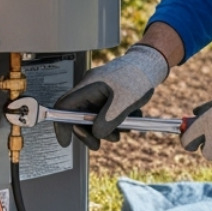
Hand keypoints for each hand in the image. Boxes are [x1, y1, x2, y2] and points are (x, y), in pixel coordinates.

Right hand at [52, 44, 169, 149]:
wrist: (150, 66)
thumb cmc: (137, 77)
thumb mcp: (124, 102)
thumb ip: (108, 120)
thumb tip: (96, 134)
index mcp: (88, 86)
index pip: (64, 106)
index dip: (61, 125)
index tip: (66, 142)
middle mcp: (89, 89)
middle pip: (78, 116)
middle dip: (89, 132)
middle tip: (99, 144)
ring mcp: (98, 93)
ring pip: (93, 118)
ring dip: (105, 130)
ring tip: (121, 133)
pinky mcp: (107, 96)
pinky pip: (104, 113)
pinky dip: (114, 122)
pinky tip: (128, 122)